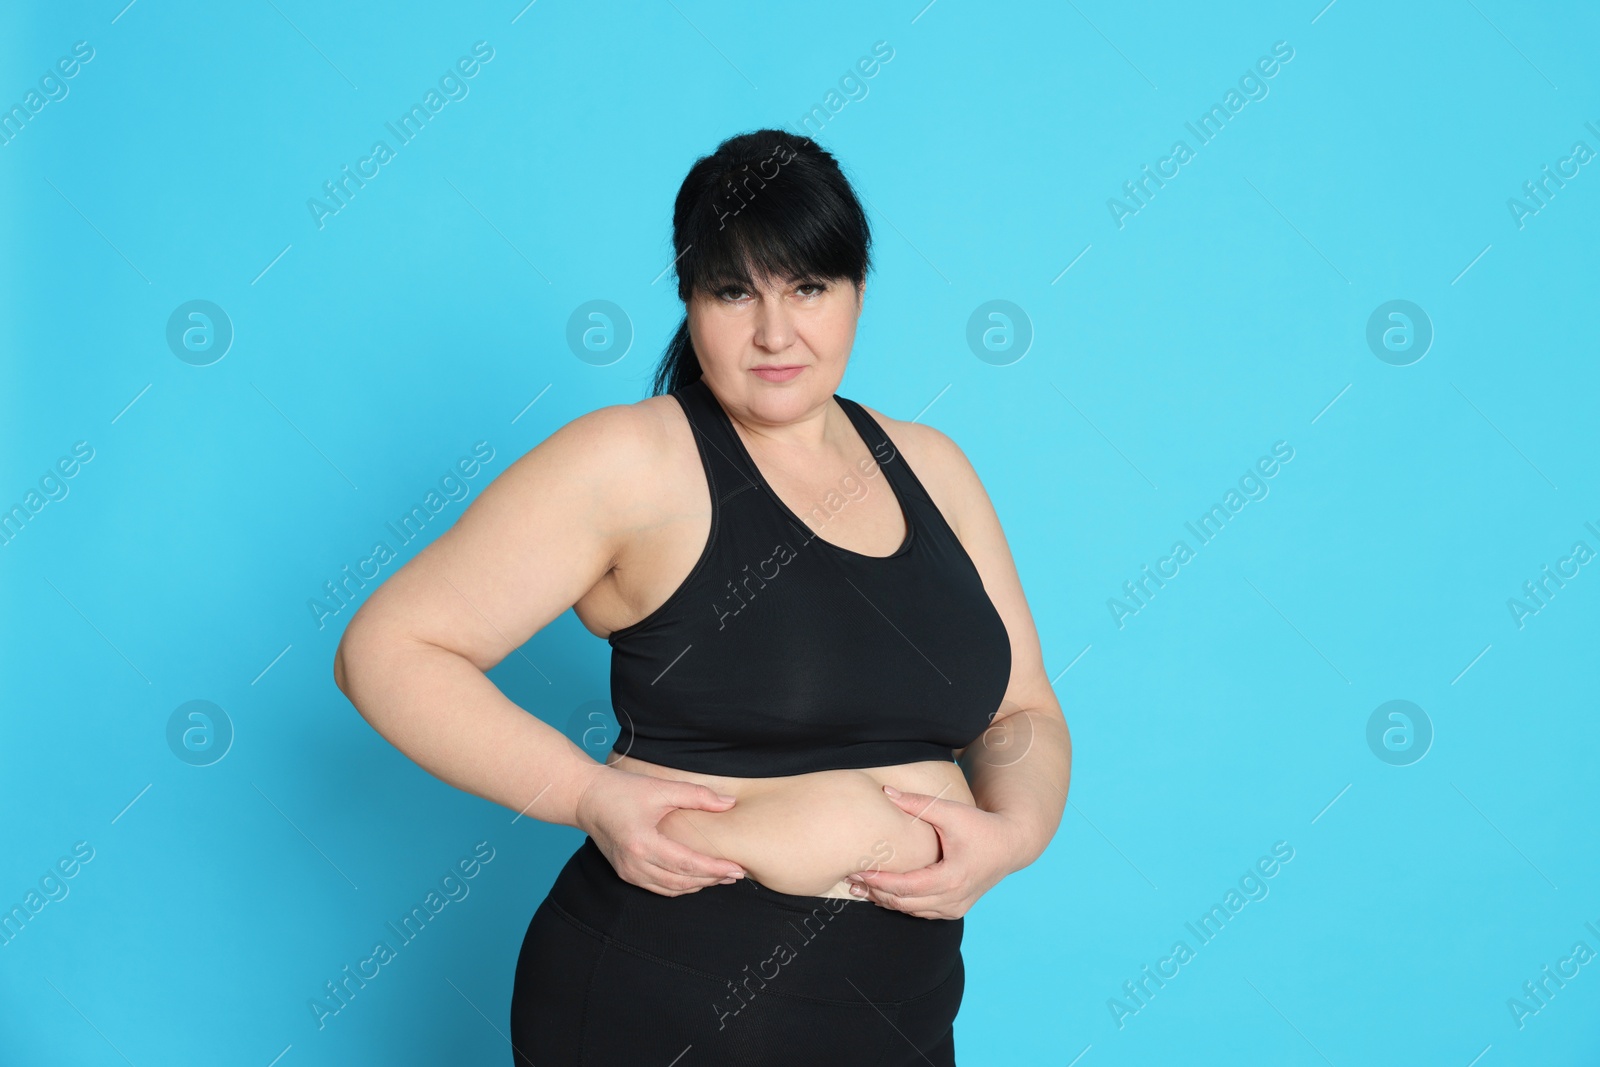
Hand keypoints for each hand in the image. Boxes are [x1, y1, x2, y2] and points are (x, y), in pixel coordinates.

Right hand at [573, 765, 748, 896]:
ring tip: (721, 877)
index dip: (714, 869)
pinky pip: (658, 888)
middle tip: (736, 874)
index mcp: (642, 843)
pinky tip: (697, 878)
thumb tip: (729, 804)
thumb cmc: (622, 790)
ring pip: (671, 889)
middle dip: (711, 879)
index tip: (737, 869)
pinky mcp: (625, 873)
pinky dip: (680, 886)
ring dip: (698, 885)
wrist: (587, 799)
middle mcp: (634, 864)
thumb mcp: (660, 788)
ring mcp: (628, 872)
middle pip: (682, 881)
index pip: (687, 864)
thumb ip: (697, 796)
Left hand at [846, 785, 1024, 918]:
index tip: (858, 869)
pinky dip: (902, 903)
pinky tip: (884, 893)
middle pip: (905, 903)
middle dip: (876, 892)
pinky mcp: (955, 909)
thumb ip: (918, 803)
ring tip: (862, 886)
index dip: (879, 880)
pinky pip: (922, 912)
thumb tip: (885, 791)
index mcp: (952, 878)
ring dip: (886, 900)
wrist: (1010, 845)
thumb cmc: (981, 826)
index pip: (906, 887)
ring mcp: (955, 908)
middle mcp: (953, 899)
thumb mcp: (951, 812)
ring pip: (912, 911)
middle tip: (851, 880)